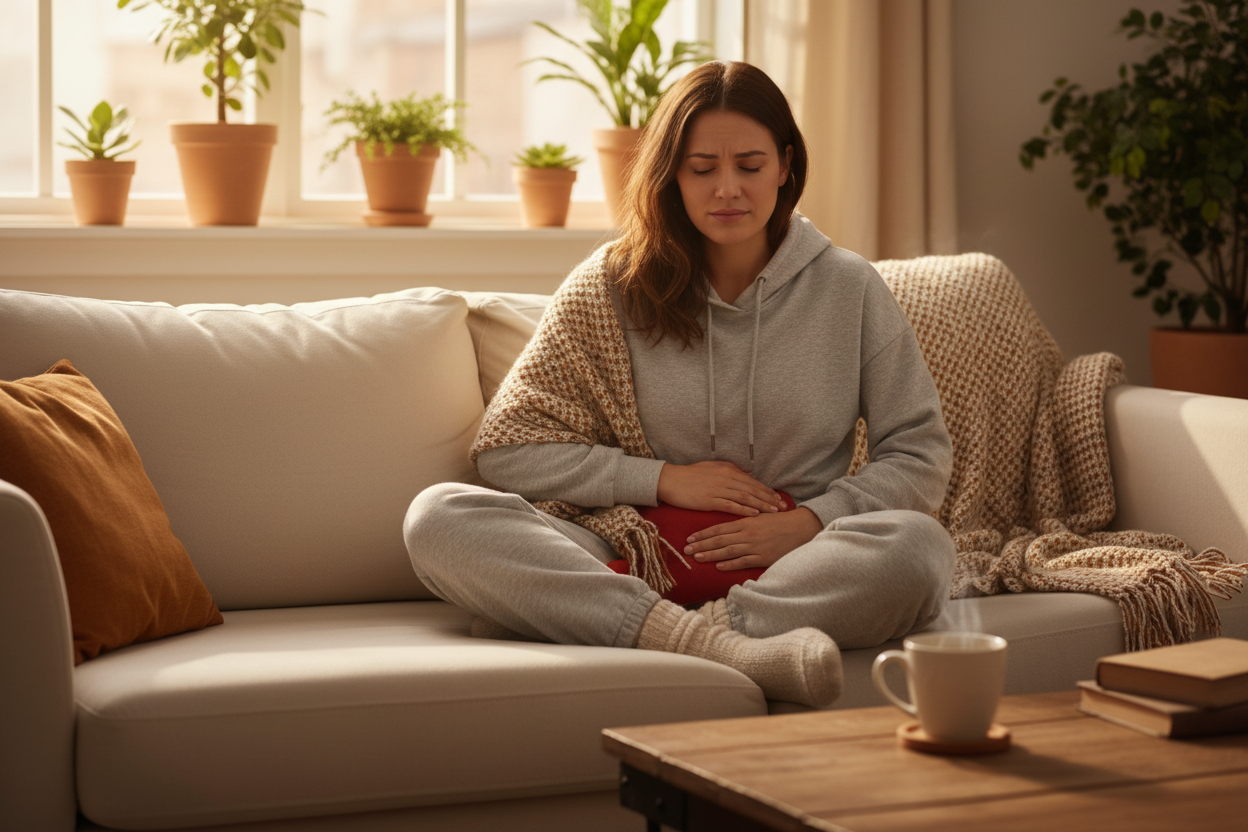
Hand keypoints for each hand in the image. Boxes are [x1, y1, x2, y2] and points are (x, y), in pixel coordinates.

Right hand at [656, 460, 785, 515]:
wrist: (670, 480)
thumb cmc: (690, 475)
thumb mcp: (712, 467)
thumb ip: (731, 470)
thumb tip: (747, 472)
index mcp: (728, 470)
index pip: (752, 481)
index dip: (767, 490)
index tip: (778, 498)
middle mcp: (726, 478)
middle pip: (752, 489)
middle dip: (769, 498)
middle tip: (783, 507)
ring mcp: (718, 489)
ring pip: (745, 497)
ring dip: (761, 505)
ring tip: (773, 512)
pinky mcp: (710, 500)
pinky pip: (730, 505)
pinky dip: (744, 509)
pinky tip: (754, 514)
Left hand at [684, 506, 823, 569]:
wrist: (799, 528)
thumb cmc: (778, 521)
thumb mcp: (758, 516)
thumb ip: (742, 521)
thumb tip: (726, 527)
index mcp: (745, 522)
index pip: (719, 528)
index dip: (703, 533)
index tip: (690, 538)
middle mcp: (747, 533)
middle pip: (719, 540)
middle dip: (701, 545)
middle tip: (686, 550)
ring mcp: (754, 546)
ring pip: (728, 551)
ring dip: (711, 554)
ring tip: (697, 558)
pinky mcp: (762, 557)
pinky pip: (743, 561)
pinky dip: (730, 564)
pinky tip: (718, 567)